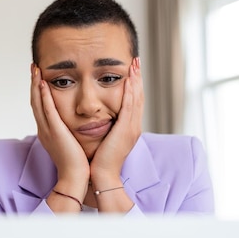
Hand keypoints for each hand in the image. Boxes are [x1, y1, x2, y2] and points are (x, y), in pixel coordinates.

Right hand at [30, 64, 89, 202]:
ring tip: (35, 69)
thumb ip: (68, 132)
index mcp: (47, 131)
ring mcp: (47, 130)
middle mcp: (44, 129)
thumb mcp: (70, 143)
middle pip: (34, 101)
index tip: (38, 76)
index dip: (37, 91)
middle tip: (33, 67)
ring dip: (35, 84)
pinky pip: (47, 110)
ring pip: (37, 103)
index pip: (40, 107)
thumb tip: (73, 124)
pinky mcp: (55, 132)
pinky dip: (43, 96)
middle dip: (33, 83)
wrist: (75, 177)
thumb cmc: (77, 163)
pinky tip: (42, 83)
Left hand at [90, 57, 143, 186]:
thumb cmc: (99, 161)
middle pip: (138, 96)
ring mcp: (132, 128)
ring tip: (134, 64)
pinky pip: (130, 106)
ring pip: (136, 98)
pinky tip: (129, 79)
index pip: (133, 102)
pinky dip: (130, 91)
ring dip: (136, 80)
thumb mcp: (106, 140)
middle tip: (136, 61)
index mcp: (129, 129)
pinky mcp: (126, 130)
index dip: (134, 85)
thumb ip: (107, 128)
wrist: (102, 176)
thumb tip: (101, 119)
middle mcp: (134, 126)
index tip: (131, 70)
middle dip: (138, 78)